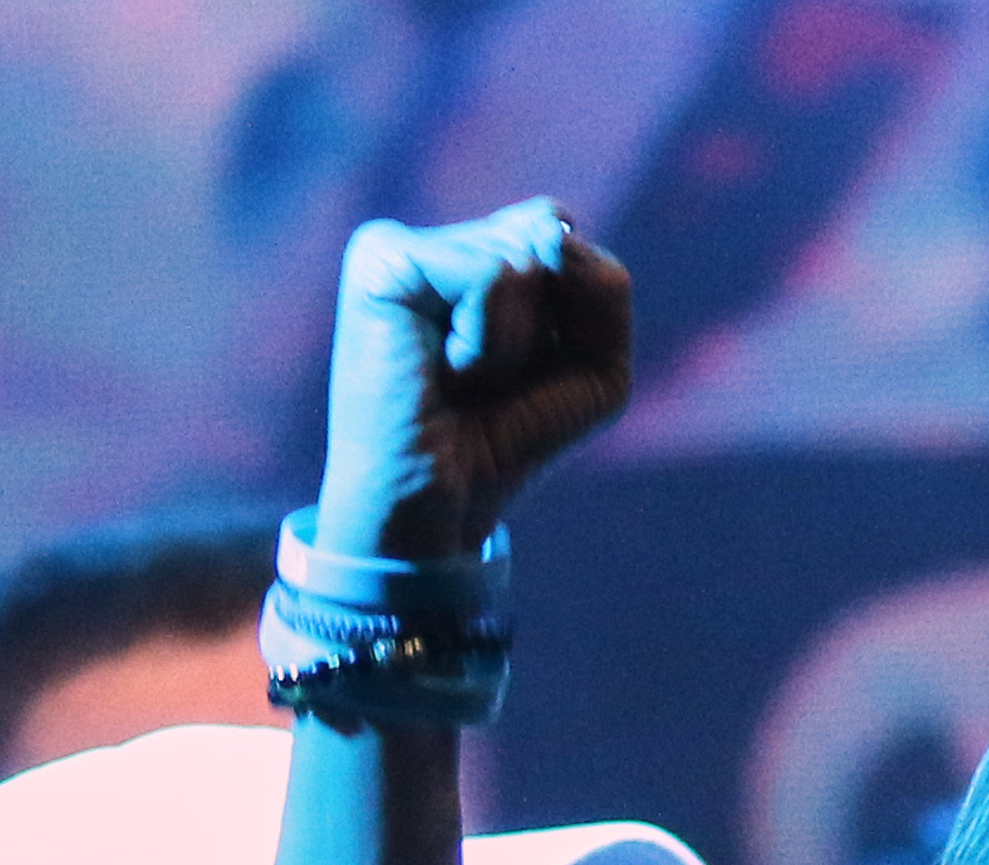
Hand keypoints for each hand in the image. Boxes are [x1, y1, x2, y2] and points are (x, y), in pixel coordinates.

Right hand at [309, 201, 632, 565]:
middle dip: (545, 329)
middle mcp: (432, 238)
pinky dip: (489, 344)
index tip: (515, 370)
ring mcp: (399, 242)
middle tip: (485, 379)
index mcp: (471, 251)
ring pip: (524, 259)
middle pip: (548, 241)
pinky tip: (442, 373)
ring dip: (513, 345)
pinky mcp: (383, 258)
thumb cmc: (506, 441)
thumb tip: (550, 237)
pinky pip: (492, 276)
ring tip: (461, 380)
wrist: (437, 509)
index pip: (559, 230)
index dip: (567, 313)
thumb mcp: (597, 369)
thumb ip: (605, 288)